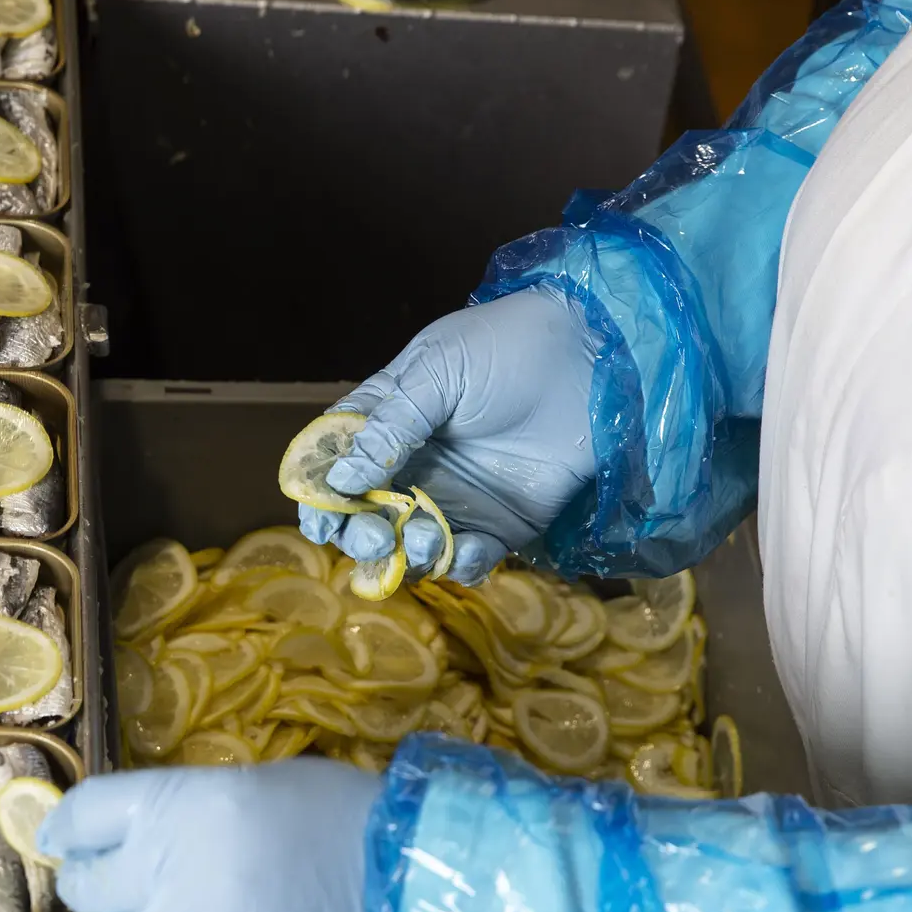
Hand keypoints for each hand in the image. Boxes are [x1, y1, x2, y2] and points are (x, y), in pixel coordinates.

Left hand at [39, 760, 378, 911]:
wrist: (409, 891)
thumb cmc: (334, 822)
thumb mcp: (244, 786)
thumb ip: (173, 811)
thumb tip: (110, 838)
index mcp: (174, 805)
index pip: (81, 816)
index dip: (72, 830)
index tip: (74, 840)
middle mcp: (165, 872)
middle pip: (85, 886)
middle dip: (105, 887)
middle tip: (138, 891)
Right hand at [298, 286, 597, 583]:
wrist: (595, 361)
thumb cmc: (510, 348)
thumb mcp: (437, 372)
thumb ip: (391, 425)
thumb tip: (342, 479)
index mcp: (388, 419)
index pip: (337, 462)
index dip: (320, 494)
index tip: (317, 520)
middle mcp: (414, 463)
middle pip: (366, 512)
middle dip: (359, 533)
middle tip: (371, 537)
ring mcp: (456, 496)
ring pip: (409, 542)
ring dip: (404, 552)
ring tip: (421, 538)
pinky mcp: (500, 523)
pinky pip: (465, 557)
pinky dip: (456, 564)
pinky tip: (460, 552)